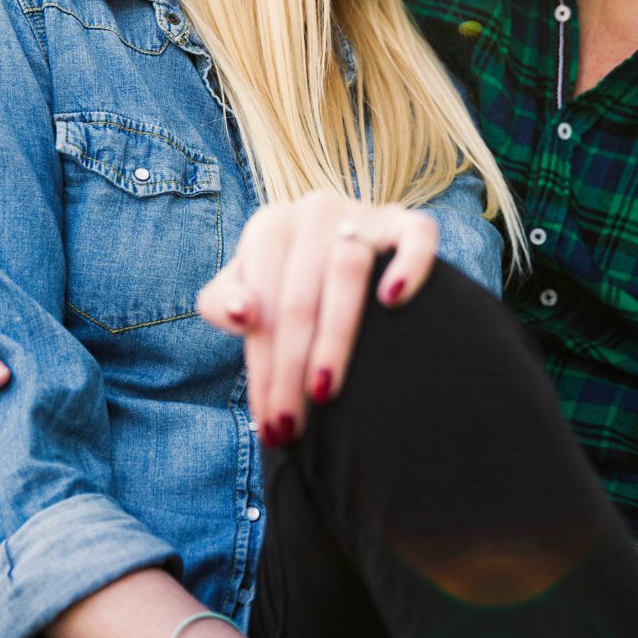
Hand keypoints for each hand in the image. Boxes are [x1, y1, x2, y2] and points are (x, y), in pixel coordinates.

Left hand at [195, 191, 438, 445]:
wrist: (349, 254)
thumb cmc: (291, 286)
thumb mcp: (246, 292)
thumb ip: (222, 302)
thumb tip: (242, 312)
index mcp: (269, 226)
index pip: (260, 305)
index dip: (262, 369)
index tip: (270, 424)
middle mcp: (313, 212)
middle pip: (299, 297)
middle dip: (291, 368)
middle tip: (293, 425)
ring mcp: (364, 214)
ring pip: (348, 272)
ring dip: (335, 336)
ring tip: (325, 391)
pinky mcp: (408, 220)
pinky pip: (416, 238)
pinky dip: (407, 266)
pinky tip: (394, 300)